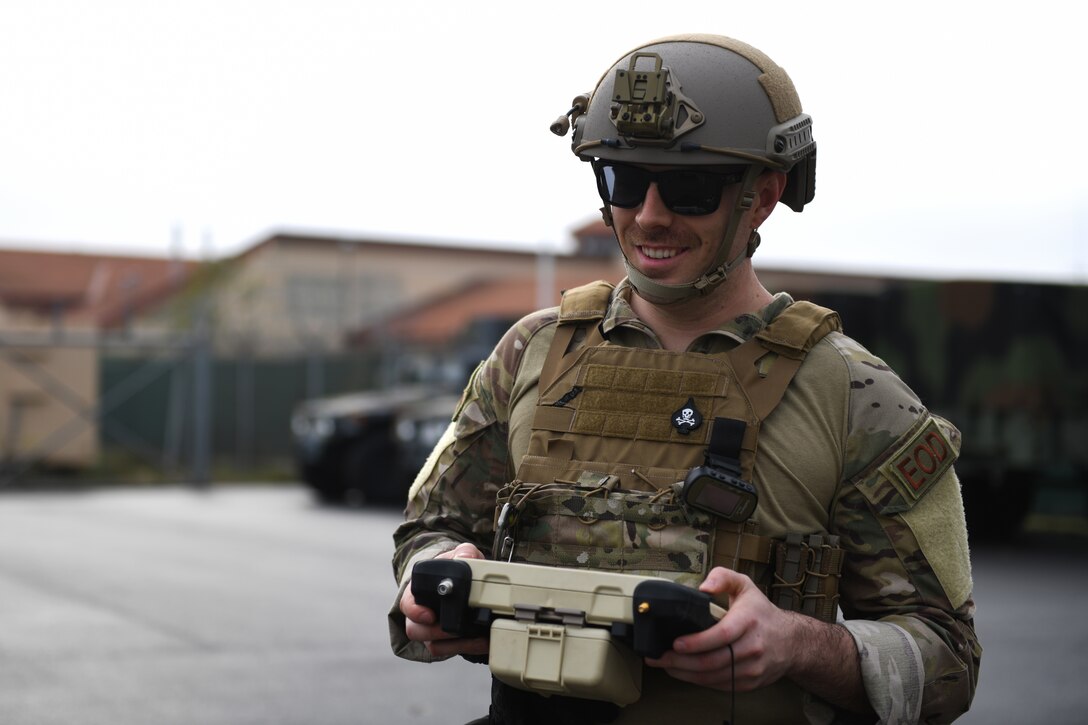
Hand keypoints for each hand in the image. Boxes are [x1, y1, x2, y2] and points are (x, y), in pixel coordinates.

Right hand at [400, 542, 488, 657]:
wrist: (459, 581)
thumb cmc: (453, 568)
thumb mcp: (460, 555)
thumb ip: (464, 552)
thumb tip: (466, 557)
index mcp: (417, 591)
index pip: (407, 604)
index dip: (415, 612)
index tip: (428, 616)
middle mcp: (419, 614)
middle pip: (415, 630)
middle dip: (435, 632)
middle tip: (455, 629)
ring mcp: (430, 631)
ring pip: (433, 646)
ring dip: (454, 644)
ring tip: (475, 636)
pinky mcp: (445, 642)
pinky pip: (450, 651)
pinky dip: (467, 648)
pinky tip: (481, 641)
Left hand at [644, 567, 801, 691]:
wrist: (792, 642)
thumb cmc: (761, 612)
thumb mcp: (745, 586)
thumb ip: (723, 577)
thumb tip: (703, 587)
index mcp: (748, 621)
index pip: (721, 635)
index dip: (697, 642)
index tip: (676, 643)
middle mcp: (753, 646)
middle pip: (712, 661)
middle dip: (681, 661)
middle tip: (659, 657)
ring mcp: (752, 668)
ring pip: (714, 677)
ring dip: (685, 674)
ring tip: (666, 665)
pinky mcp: (750, 683)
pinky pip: (720, 685)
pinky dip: (699, 681)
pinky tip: (684, 673)